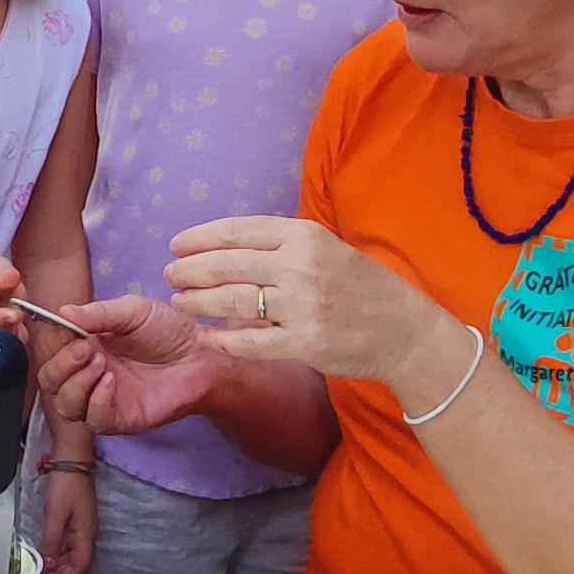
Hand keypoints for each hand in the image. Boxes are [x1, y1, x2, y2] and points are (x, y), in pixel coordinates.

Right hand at [31, 296, 226, 436]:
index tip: (63, 327)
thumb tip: (62, 311)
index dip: (49, 340)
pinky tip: (112, 383)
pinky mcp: (119, 418)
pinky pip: (92, 420)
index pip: (49, 348)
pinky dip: (96, 401)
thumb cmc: (169, 331)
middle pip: (49, 380)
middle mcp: (87, 373)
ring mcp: (101, 398)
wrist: (200, 357)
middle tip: (87, 348)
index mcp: (85, 344)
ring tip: (102, 364)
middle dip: (61, 363)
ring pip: (64, 405)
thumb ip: (98, 313)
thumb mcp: (133, 311)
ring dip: (76, 384)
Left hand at [39, 468, 98, 573]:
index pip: (80, 566)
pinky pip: (68, 545)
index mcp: (86, 533)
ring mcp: (82, 526)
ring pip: (72, 555)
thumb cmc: (67, 482)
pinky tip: (48, 558)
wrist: (72, 457)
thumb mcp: (56, 514)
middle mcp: (87, 532)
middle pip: (78, 564)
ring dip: (59, 568)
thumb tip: (48, 564)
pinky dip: (58, 555)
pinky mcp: (75, 519)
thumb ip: (52, 541)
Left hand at [160, 215, 455, 385]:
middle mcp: (300, 266)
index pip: (238, 230)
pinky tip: (206, 338)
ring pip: (232, 302)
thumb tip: (226, 245)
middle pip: (227, 265)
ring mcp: (302, 306)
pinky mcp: (305, 343)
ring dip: (198, 303)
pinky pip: (250, 342)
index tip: (177, 245)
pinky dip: (222, 340)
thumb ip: (282, 245)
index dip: (200, 237)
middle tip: (169, 275)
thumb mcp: (326, 247)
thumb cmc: (361, 286)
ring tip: (181, 303)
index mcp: (305, 235)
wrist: (404, 329)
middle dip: (189, 270)